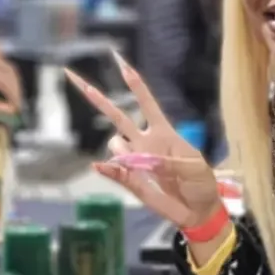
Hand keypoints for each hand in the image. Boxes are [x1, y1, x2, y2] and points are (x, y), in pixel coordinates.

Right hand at [64, 53, 220, 232]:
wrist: (199, 211)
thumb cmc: (201, 183)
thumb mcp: (194, 167)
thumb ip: (170, 161)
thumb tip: (143, 160)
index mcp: (164, 132)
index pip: (147, 103)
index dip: (135, 84)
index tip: (122, 64)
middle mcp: (145, 142)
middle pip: (118, 116)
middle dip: (98, 98)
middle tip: (73, 76)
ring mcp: (136, 161)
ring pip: (115, 144)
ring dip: (123, 150)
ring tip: (146, 167)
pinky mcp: (132, 181)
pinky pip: (115, 171)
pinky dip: (106, 168)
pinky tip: (99, 166)